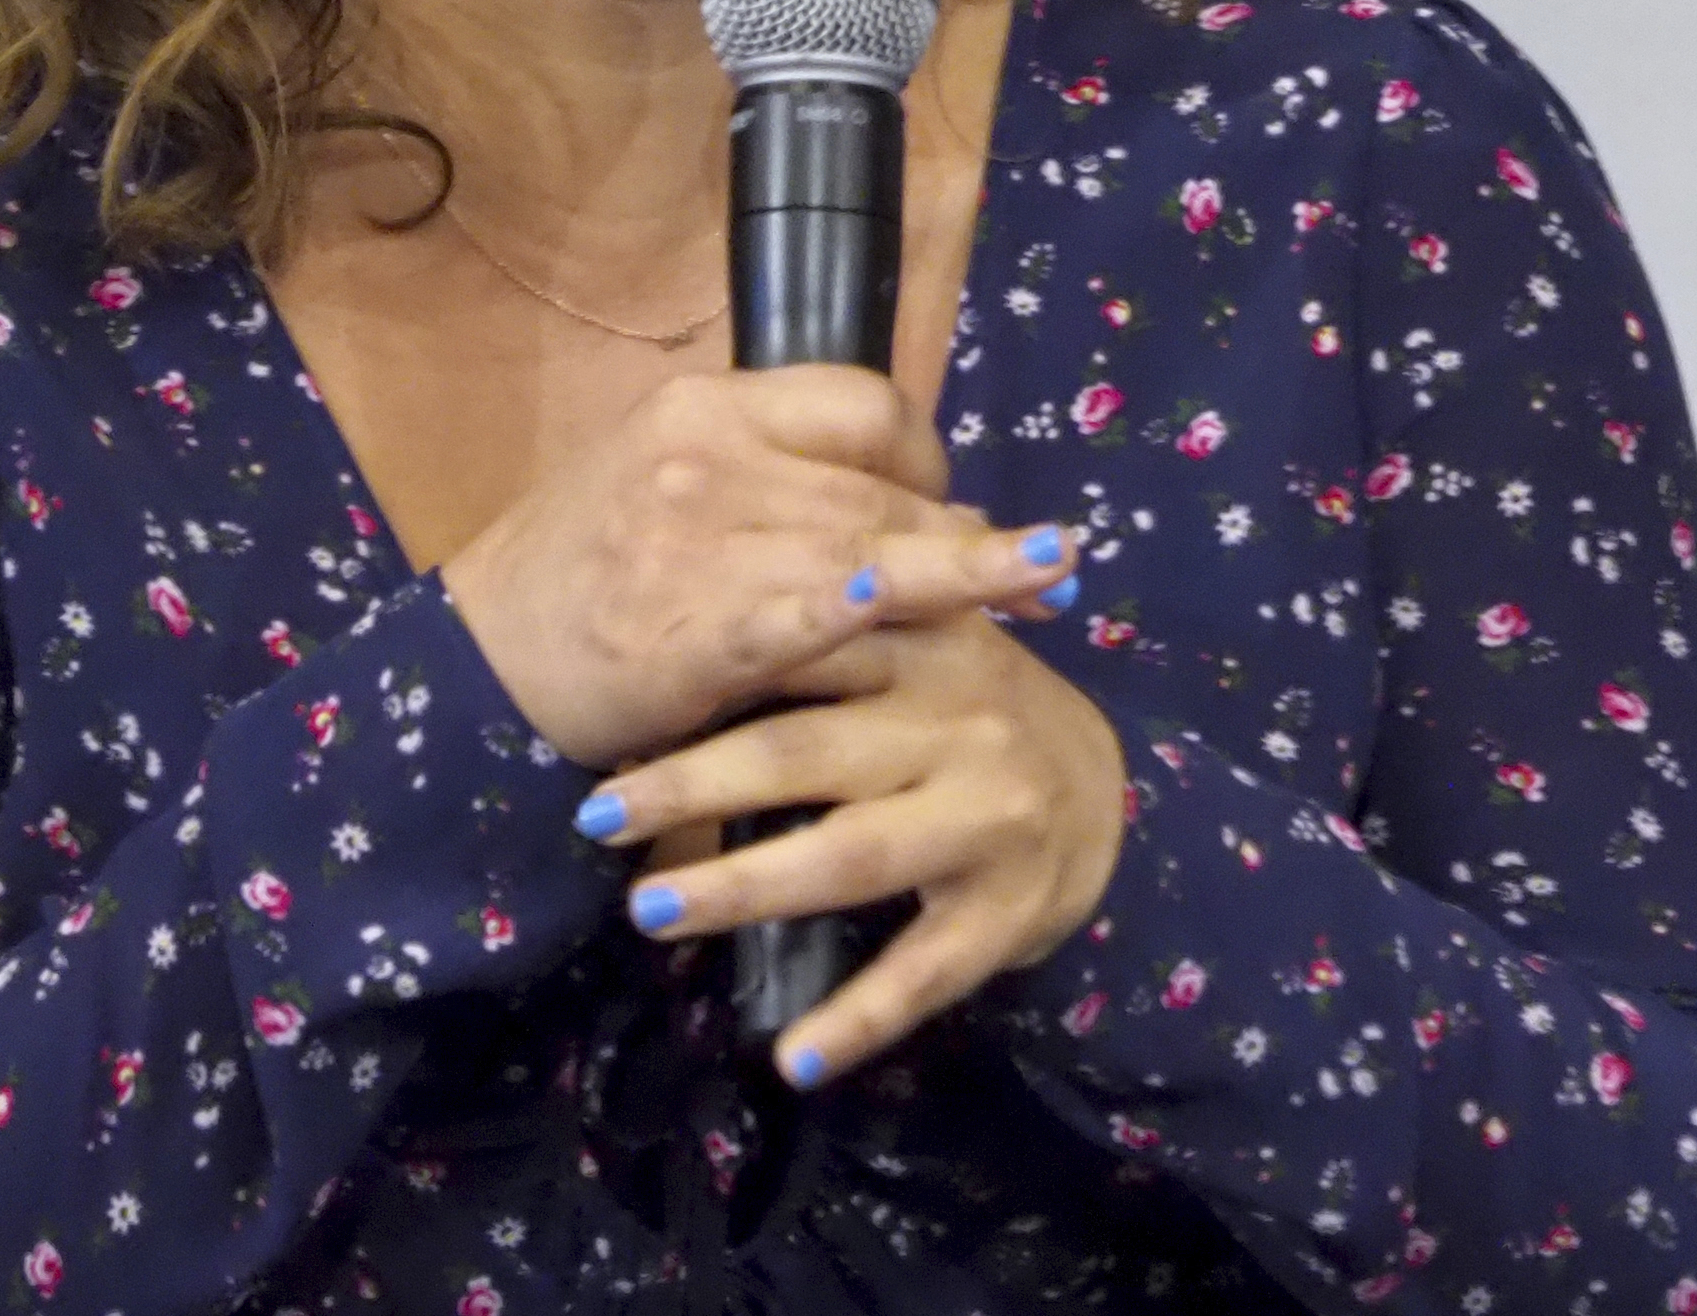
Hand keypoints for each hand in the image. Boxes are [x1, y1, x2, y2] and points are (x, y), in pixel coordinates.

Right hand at [440, 363, 1069, 768]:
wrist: (474, 670)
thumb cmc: (592, 579)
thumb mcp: (676, 489)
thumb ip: (785, 481)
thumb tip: (925, 505)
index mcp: (705, 406)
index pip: (863, 405)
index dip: (928, 456)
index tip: (957, 503)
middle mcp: (703, 456)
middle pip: (877, 483)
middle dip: (965, 534)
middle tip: (1042, 571)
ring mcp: (694, 539)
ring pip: (864, 544)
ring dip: (962, 575)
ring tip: (1047, 588)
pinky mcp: (689, 627)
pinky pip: (797, 608)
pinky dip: (859, 603)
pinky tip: (923, 603)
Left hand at [574, 613, 1129, 1085]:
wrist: (1102, 789)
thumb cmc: (972, 711)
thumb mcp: (922, 649)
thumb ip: (834, 636)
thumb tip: (680, 635)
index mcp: (929, 649)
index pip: (815, 644)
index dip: (720, 667)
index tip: (622, 695)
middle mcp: (963, 726)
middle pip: (808, 752)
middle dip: (695, 785)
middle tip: (595, 816)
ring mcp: (990, 820)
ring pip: (852, 856)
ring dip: (746, 886)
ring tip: (648, 913)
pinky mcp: (1010, 910)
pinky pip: (924, 973)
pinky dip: (857, 1019)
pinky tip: (791, 1060)